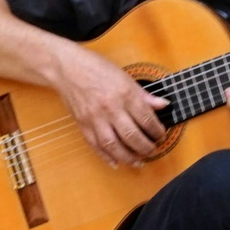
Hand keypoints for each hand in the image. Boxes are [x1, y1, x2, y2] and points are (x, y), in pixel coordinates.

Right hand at [52, 49, 172, 168]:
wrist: (66, 67)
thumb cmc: (95, 67)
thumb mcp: (124, 76)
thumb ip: (144, 94)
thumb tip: (163, 105)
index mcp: (124, 93)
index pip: (146, 119)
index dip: (157, 131)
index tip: (160, 134)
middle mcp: (110, 107)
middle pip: (132, 136)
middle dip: (146, 147)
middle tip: (153, 150)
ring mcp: (95, 118)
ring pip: (114, 146)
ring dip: (129, 157)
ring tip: (139, 161)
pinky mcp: (83, 124)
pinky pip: (95, 146)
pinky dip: (106, 157)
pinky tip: (116, 162)